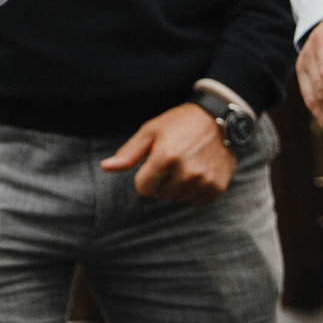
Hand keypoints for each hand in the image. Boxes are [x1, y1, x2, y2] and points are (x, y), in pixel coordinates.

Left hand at [101, 102, 236, 203]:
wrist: (217, 120)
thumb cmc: (178, 123)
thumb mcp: (150, 131)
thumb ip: (128, 153)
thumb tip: (105, 167)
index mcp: (165, 158)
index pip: (143, 188)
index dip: (144, 177)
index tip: (153, 163)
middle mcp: (186, 172)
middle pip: (160, 195)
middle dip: (161, 181)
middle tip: (172, 160)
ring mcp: (203, 181)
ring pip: (178, 199)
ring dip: (178, 186)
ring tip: (186, 164)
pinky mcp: (217, 187)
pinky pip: (196, 202)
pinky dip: (194, 192)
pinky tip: (198, 173)